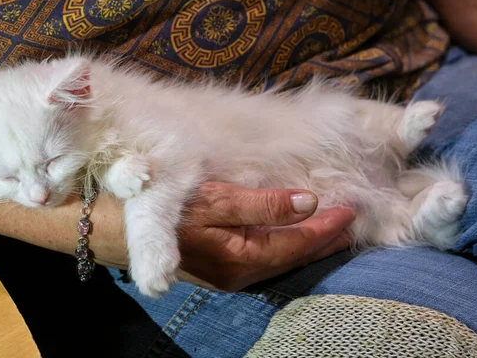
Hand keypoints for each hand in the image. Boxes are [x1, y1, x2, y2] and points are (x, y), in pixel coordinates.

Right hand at [178, 182, 354, 291]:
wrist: (124, 229)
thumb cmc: (169, 208)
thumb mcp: (218, 200)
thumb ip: (264, 204)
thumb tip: (309, 203)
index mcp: (243, 258)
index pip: (297, 243)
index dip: (326, 227)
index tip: (351, 209)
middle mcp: (241, 274)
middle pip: (294, 257)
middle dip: (324, 240)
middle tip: (352, 224)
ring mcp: (231, 276)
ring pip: (282, 261)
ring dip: (308, 245)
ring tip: (332, 233)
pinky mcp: (223, 271)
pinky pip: (268, 260)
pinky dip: (288, 247)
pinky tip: (294, 239)